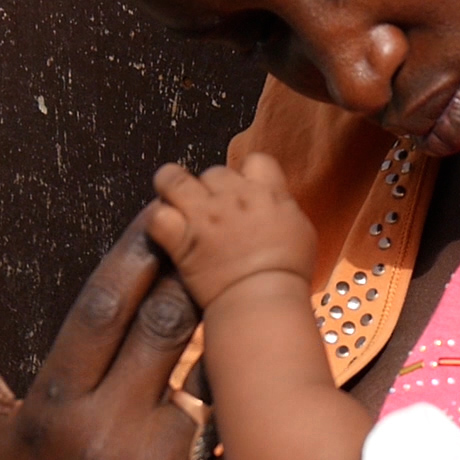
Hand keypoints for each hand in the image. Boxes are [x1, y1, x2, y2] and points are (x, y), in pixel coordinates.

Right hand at [0, 208, 234, 459]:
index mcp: (52, 407)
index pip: (102, 305)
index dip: (136, 249)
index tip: (159, 209)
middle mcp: (104, 434)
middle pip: (167, 326)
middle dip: (193, 273)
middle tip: (213, 235)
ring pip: (214, 374)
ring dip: (232, 332)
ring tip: (247, 290)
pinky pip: (238, 433)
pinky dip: (250, 400)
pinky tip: (263, 369)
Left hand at [148, 153, 318, 306]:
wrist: (264, 298)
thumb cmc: (288, 274)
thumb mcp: (301, 233)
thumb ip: (284, 211)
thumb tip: (277, 206)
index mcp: (267, 193)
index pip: (256, 161)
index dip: (247, 175)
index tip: (244, 191)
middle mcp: (233, 197)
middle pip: (213, 172)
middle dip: (210, 187)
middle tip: (211, 208)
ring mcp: (204, 215)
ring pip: (172, 179)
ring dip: (171, 187)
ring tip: (173, 200)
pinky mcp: (182, 239)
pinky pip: (157, 215)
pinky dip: (158, 221)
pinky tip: (165, 230)